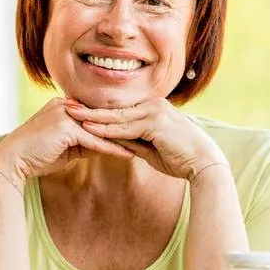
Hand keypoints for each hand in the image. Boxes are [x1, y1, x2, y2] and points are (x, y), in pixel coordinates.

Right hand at [0, 98, 134, 184]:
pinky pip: (95, 139)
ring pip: (101, 127)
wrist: (13, 161)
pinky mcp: (65, 127)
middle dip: (126, 128)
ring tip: (145, 146)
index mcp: (65, 105)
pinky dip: (112, 148)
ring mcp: (65, 113)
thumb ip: (84, 142)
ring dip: (124, 138)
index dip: (118, 125)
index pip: (98, 115)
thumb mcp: (65, 147)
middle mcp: (66, 104)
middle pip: (103, 118)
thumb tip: (103, 144)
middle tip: (149, 136)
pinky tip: (129, 154)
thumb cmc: (36, 156)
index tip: (138, 133)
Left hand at [66, 98, 227, 181]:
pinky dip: (106, 129)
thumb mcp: (150, 150)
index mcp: (153, 108)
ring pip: (117, 116)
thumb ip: (133, 143)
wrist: (203, 164)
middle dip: (90, 108)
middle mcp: (154, 105)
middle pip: (116, 108)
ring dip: (92, 116)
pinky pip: (126, 127)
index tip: (77, 110)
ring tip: (70, 114)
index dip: (98, 110)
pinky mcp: (156, 122)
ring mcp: (155, 112)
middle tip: (66, 105)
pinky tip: (88, 128)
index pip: (120, 109)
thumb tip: (115, 144)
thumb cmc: (180, 159)